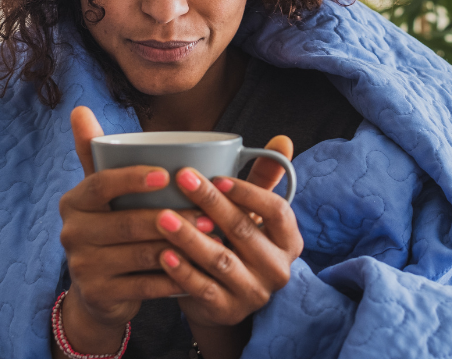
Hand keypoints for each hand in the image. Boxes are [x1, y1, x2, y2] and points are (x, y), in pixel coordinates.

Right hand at [57, 107, 209, 353]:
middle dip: (172, 218)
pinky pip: (145, 287)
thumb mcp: (102, 192)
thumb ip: (95, 152)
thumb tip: (79, 108)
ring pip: (140, 255)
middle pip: (126, 223)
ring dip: (181, 248)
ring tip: (212, 239)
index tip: (166, 174)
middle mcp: (71, 233)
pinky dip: (175, 279)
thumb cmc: (112, 226)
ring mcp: (83, 267)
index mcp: (74, 202)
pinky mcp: (99, 296)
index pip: (100, 184)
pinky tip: (201, 271)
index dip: (132, 178)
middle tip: (209, 215)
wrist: (99, 290)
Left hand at [153, 136, 303, 329]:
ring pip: (220, 260)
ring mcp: (254, 293)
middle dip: (210, 203)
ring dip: (189, 237)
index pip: (277, 211)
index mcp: (289, 240)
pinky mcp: (228, 311)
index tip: (218, 176)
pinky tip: (162, 254)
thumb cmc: (238, 242)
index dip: (249, 192)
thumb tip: (283, 139)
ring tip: (162, 217)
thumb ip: (264, 179)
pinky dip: (182, 271)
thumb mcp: (254, 213)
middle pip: (243, 231)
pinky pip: (203, 289)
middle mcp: (278, 269)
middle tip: (181, 178)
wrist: (224, 298)